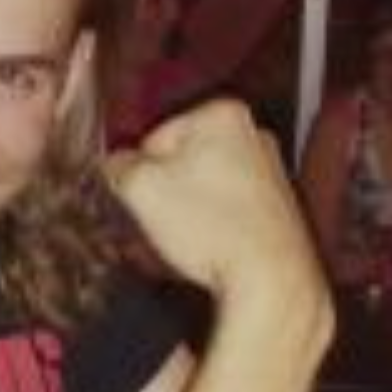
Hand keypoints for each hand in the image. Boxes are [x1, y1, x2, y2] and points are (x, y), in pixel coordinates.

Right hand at [103, 100, 324, 309]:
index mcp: (222, 115)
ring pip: (202, 187)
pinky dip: (211, 226)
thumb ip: (118, 166)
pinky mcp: (275, 207)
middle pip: (180, 161)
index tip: (144, 199)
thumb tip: (116, 165)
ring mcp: (269, 171)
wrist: (268, 276)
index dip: (140, 173)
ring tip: (183, 240)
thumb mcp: (140, 188)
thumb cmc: (212, 227)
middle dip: (164, 191)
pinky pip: (225, 210)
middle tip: (159, 222)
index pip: (154, 138)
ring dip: (185, 211)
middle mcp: (253, 135)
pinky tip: (207, 248)